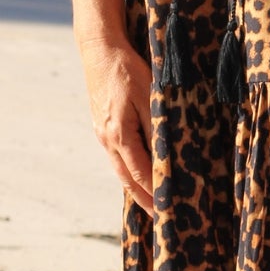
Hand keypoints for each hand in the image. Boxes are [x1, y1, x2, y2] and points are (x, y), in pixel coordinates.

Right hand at [79, 37, 154, 216]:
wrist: (100, 51)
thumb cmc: (127, 71)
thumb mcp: (150, 97)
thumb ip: (156, 129)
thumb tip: (165, 157)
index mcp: (119, 135)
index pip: (142, 174)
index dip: (156, 193)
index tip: (170, 209)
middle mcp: (108, 140)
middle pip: (128, 179)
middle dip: (145, 200)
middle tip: (162, 219)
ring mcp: (103, 135)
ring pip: (121, 170)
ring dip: (136, 189)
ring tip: (151, 205)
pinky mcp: (103, 127)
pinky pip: (118, 158)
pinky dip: (129, 172)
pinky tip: (138, 176)